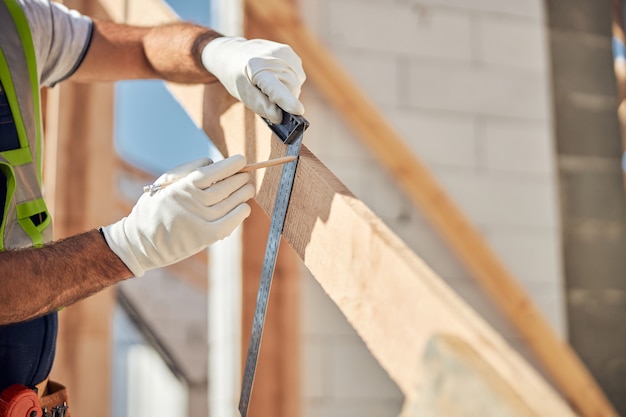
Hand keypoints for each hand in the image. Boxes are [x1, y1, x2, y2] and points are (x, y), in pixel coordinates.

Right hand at [102, 155, 253, 276]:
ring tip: (248, 188)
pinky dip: (240, 214)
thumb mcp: (162, 185)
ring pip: (229, 203)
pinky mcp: (204, 237)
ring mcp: (199, 220)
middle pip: (224, 187)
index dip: (230, 165)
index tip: (241, 160)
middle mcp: (192, 203)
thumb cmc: (153, 210)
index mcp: (181, 187)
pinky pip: (229, 223)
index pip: (212, 172)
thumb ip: (185, 171)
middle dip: (239, 179)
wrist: (140, 244)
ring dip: (242, 194)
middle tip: (247, 175)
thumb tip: (211, 162)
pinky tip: (245, 207)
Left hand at [201, 37, 305, 122]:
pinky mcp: (290, 52)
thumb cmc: (235, 76)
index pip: (276, 87)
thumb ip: (261, 106)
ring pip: (296, 84)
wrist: (231, 52)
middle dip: (283, 100)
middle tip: (267, 96)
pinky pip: (296, 76)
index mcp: (257, 68)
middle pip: (291, 90)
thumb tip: (279, 117)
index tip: (298, 111)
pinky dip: (288, 81)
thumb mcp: (243, 94)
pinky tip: (274, 76)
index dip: (287, 101)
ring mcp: (284, 53)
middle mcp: (274, 57)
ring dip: (286, 91)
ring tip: (268, 84)